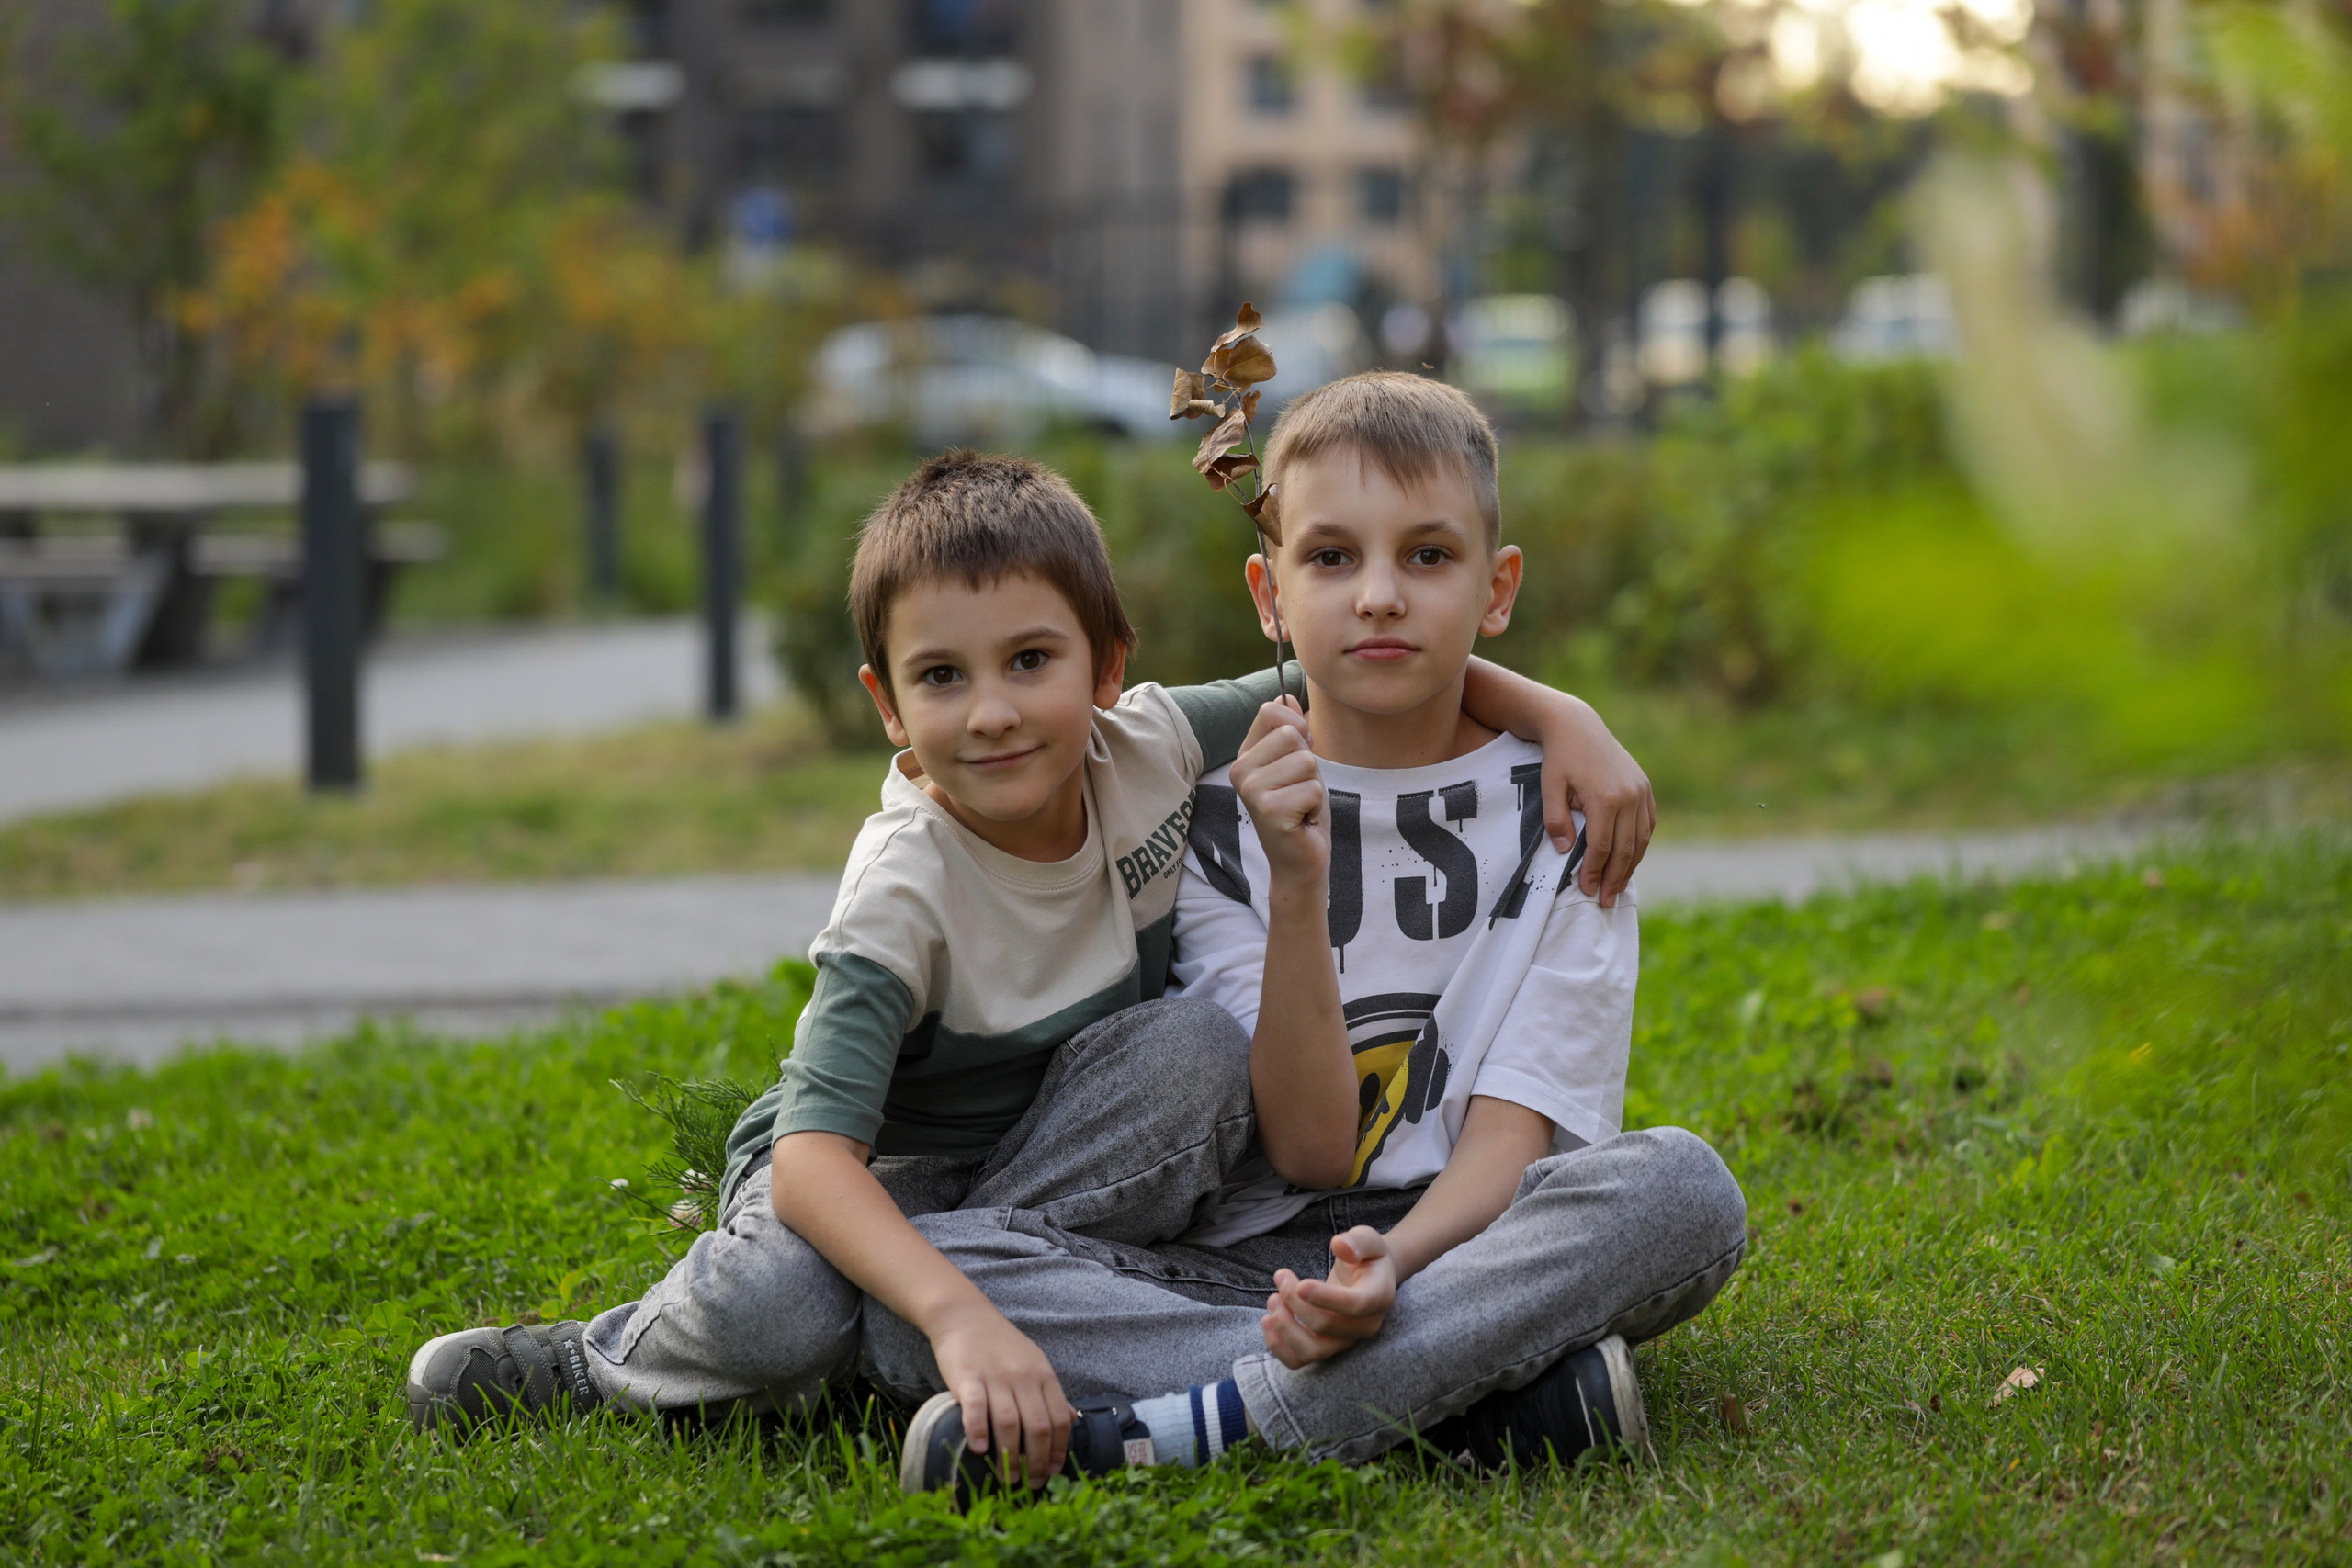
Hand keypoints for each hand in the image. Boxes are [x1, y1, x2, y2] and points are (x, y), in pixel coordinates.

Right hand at [928, 1304, 1072, 1488]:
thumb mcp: (1034, 1363)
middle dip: (1038, 1462)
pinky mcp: (967, 1376)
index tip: (1054, 1471)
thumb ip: (1049, 1393)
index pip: (1059, 1419)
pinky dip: (979, 1430)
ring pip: (1010, 1422)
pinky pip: (976, 1407)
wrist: (965, 1315)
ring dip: (1010, 1457)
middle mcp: (1023, 1377)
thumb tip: (1069, 1420)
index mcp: (1043, 1375)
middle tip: (1032, 1484)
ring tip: (1008, 1478)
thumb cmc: (1000, 1345)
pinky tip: (979, 1449)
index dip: (1059, 1450)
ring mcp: (995, 1376)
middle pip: (1038, 1426)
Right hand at [1231, 698, 1327, 886]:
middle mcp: (1240, 770)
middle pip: (1292, 734)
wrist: (1300, 861)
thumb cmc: (1301, 811)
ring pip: (1305, 761)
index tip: (1298, 759)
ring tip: (1301, 806)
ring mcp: (1252, 791)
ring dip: (1314, 786)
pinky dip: (1316, 805)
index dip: (1298, 730)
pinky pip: (1313, 788)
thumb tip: (1288, 697)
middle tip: (1300, 791)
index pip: (1272, 712)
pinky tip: (1302, 820)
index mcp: (1245, 755)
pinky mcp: (1269, 811)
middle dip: (1309, 763)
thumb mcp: (1299, 764)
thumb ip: (1292, 732)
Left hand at [1259, 1226, 1397, 1367]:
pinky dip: (1279, 1346)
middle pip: (1326, 1325)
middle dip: (1295, 1301)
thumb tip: (1340, 1245)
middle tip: (1281, 1277)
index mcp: (1378, 1297)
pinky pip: (1300, 1359)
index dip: (1326, 1298)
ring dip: (1284, 1327)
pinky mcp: (1327, 1347)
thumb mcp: (1369, 1239)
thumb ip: (1358, 1241)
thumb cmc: (1367, 1257)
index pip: (1356, 1305)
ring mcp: (1345, 1341)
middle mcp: (1365, 1326)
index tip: (1300, 1285)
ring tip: (1272, 1299)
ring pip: (1311, 1350)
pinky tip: (1267, 1320)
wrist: (1369, 1278)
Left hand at [1541, 704, 1653, 909]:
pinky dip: (1641, 845)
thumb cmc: (1558, 758)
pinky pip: (1648, 824)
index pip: (1601, 846)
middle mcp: (1629, 796)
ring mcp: (1641, 791)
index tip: (1586, 890)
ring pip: (1641, 839)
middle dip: (1615, 878)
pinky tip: (1630, 861)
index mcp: (1605, 798)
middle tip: (1605, 901)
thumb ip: (1556, 821)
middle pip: (1625, 848)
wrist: (1577, 726)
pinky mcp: (1644, 787)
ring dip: (1631, 866)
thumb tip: (1565, 852)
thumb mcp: (1549, 787)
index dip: (1594, 871)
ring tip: (1618, 888)